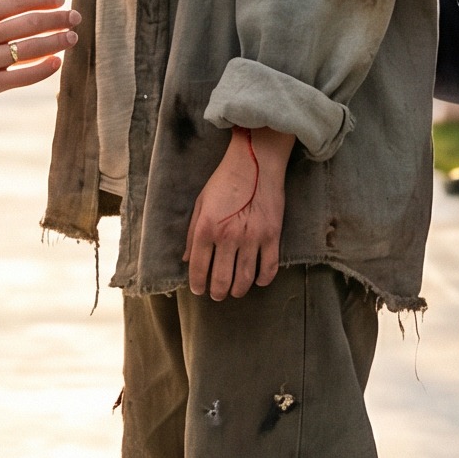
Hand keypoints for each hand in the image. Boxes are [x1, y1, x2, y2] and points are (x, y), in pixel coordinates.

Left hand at [186, 127, 291, 300]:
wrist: (255, 162)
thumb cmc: (224, 181)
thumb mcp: (201, 203)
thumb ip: (192, 233)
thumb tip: (186, 260)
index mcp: (206, 228)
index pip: (198, 267)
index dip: (197, 283)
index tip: (198, 290)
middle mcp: (227, 236)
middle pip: (221, 279)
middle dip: (217, 293)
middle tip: (217, 295)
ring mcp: (251, 238)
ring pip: (244, 279)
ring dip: (238, 290)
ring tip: (234, 291)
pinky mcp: (272, 236)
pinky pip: (268, 268)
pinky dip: (262, 280)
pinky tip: (257, 281)